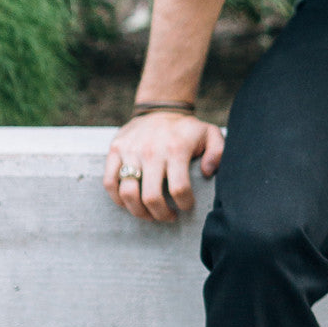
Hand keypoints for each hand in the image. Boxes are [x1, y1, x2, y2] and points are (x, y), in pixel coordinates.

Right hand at [103, 112, 224, 221]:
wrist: (161, 109)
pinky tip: (130, 204)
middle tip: (169, 217)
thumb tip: (209, 172)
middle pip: (151, 196)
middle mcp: (152, 151)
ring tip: (150, 215)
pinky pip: (109, 182)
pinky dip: (117, 199)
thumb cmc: (188, 130)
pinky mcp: (115, 150)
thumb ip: (218, 152)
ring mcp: (131, 150)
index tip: (186, 207)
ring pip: (127, 193)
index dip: (184, 204)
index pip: (179, 188)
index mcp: (176, 149)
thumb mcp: (211, 134)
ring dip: (139, 212)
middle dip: (161, 214)